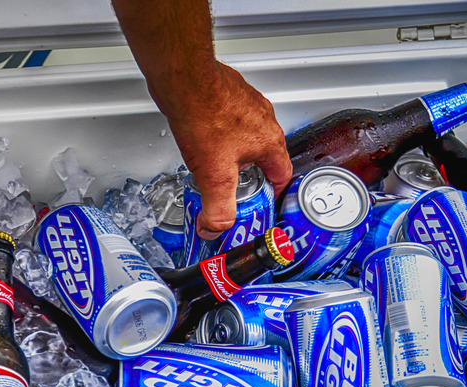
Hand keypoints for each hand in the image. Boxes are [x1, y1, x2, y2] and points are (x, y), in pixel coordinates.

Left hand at [151, 62, 291, 239]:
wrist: (184, 77)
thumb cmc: (204, 114)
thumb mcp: (214, 175)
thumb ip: (217, 208)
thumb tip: (215, 229)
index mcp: (269, 141)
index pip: (283, 175)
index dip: (274, 194)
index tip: (265, 204)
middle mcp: (264, 120)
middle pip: (266, 156)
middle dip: (252, 176)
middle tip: (236, 190)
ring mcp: (247, 105)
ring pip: (249, 137)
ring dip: (236, 154)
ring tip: (218, 166)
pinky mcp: (228, 96)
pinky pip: (232, 121)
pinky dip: (222, 134)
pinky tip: (204, 139)